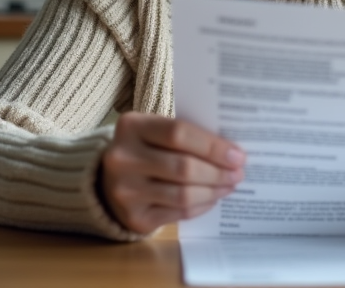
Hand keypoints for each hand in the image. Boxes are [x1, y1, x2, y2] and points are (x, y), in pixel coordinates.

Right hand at [99, 111, 245, 234]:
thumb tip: (231, 152)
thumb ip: (186, 136)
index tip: (237, 154)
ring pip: (183, 195)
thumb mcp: (155, 131)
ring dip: (213, 191)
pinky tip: (211, 198)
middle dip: (218, 172)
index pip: (179, 133)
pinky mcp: (134, 217)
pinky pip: (178, 213)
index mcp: (131, 126)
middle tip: (238, 173)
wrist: (106, 180)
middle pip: (183, 167)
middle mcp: (123, 158)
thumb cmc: (143, 149)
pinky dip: (200, 206)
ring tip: (229, 185)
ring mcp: (125, 191)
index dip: (212, 146)